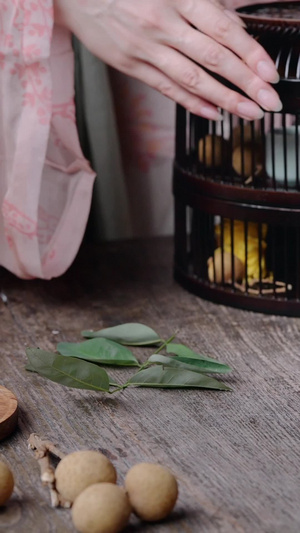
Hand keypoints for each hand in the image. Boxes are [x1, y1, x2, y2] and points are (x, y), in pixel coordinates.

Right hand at [54, 0, 281, 120]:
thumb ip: (204, 4)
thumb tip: (236, 27)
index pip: (225, 30)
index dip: (251, 53)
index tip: (270, 74)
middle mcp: (164, 23)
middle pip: (214, 58)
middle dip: (247, 83)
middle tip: (269, 102)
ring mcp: (146, 48)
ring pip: (193, 79)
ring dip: (225, 99)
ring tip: (248, 113)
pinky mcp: (132, 66)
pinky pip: (167, 88)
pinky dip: (192, 102)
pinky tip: (212, 112)